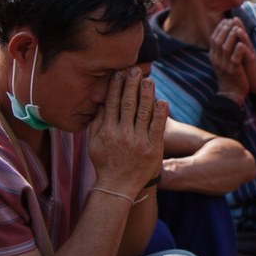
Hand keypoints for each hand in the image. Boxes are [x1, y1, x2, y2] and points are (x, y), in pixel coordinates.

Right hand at [88, 68, 167, 196]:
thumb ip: (96, 123)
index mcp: (107, 131)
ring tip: (148, 80)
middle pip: (127, 104)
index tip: (119, 73)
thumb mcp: (94, 143)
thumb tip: (99, 102)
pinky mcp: (153, 148)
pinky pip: (158, 128)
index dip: (116, 87)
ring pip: (143, 112)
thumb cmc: (105, 163)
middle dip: (131, 85)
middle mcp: (122, 134)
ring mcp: (138, 141)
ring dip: (146, 94)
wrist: (119, 186)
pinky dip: (160, 114)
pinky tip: (162, 101)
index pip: (112, 104)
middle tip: (135, 70)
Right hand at [210, 18, 250, 101]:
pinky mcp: (234, 70)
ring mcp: (224, 65)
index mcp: (213, 57)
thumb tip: (222, 35)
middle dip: (225, 29)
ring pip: (226, 47)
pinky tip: (242, 44)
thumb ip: (221, 50)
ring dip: (231, 36)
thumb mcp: (222, 61)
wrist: (231, 93)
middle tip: (232, 21)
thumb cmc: (229, 75)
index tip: (226, 20)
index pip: (214, 38)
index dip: (220, 28)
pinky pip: (235, 58)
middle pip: (218, 41)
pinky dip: (238, 50)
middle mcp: (217, 60)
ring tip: (237, 28)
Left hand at [228, 20, 255, 96]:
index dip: (233, 26)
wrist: (255, 83)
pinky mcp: (252, 64)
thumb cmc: (245, 69)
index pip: (238, 34)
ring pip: (247, 43)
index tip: (226, 19)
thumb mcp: (237, 57)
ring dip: (242, 36)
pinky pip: (248, 55)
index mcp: (242, 48)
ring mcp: (250, 56)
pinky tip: (240, 45)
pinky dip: (244, 50)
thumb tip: (224, 41)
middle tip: (233, 18)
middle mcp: (247, 50)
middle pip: (244, 36)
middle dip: (239, 26)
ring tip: (237, 28)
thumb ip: (233, 48)